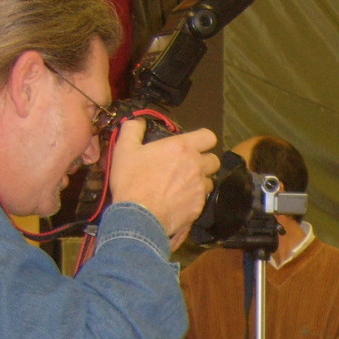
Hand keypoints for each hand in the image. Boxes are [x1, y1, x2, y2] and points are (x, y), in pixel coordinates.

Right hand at [108, 119, 219, 248]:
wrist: (138, 217)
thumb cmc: (131, 181)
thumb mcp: (124, 149)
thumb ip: (133, 130)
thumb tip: (138, 121)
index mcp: (182, 148)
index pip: (209, 137)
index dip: (203, 139)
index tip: (193, 144)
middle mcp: (197, 166)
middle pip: (213, 159)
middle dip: (203, 161)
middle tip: (187, 166)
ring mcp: (200, 188)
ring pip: (210, 180)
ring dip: (200, 181)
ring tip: (183, 185)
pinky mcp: (199, 207)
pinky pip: (203, 199)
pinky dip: (195, 198)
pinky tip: (180, 201)